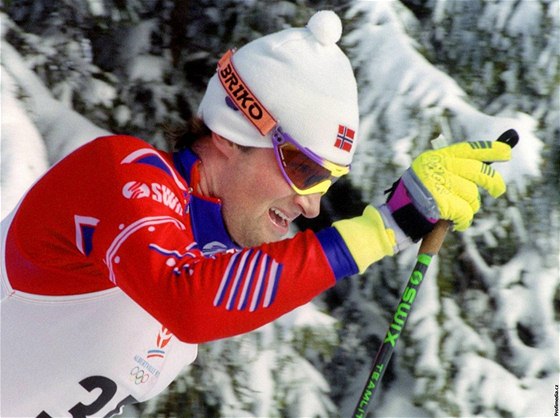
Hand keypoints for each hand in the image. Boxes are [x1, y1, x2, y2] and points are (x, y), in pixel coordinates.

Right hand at [384, 140, 511, 241]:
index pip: (469, 149)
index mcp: (438, 157)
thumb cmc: (412, 198)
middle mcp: (441, 167)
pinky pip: (466, 213)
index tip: (506, 152)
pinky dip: (464, 221)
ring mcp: (442, 184)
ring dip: (469, 208)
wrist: (395, 216)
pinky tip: (456, 223)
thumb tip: (482, 172)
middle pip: (479, 172)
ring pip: (472, 196)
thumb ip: (450, 170)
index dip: (491, 150)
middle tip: (498, 191)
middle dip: (493, 182)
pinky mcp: (444, 202)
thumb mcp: (428, 175)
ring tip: (456, 213)